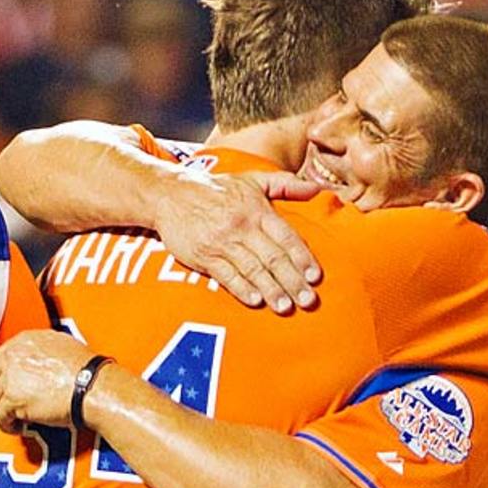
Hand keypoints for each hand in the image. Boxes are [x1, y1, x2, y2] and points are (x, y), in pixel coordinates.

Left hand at [0, 330, 91, 432]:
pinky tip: (18, 426)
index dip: (5, 373)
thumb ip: (44, 352)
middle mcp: (14, 356)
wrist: (91, 386)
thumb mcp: (64, 347)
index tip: (10, 382)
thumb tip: (43, 363)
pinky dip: (7, 424)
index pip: (1, 357)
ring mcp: (10, 378)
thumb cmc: (87, 371)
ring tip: (13, 416)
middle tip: (8, 399)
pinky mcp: (13, 400)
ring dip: (1, 408)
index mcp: (25, 341)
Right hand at [154, 169, 321, 312]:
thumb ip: (286, 185)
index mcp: (257, 209)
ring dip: (271, 290)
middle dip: (292, 281)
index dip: (302, 258)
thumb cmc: (217, 190)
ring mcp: (222, 243)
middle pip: (272, 257)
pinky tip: (255, 301)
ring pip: (252, 269)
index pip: (286, 236)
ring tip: (285, 307)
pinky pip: (226, 275)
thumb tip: (317, 188)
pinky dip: (241, 289)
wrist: (171, 195)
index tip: (315, 277)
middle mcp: (242, 226)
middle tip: (308, 301)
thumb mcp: (252, 180)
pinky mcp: (204, 256)